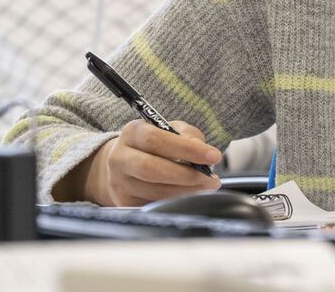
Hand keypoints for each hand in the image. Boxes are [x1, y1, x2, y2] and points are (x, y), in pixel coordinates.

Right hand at [84, 120, 221, 205]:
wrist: (125, 164)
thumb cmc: (154, 145)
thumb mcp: (170, 130)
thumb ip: (187, 135)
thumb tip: (201, 149)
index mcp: (132, 133)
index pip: (156, 140)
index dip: (187, 149)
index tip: (214, 156)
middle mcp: (120, 157)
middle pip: (151, 169)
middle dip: (186, 175)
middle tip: (210, 178)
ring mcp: (120, 182)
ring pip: (154, 191)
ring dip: (185, 191)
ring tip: (206, 187)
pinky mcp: (125, 202)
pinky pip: (153, 205)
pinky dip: (176, 201)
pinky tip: (190, 195)